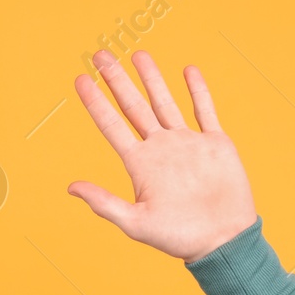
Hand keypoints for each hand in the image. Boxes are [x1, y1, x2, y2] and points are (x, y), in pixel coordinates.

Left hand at [67, 50, 258, 263]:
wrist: (223, 241)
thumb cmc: (178, 237)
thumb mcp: (135, 223)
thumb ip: (104, 203)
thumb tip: (71, 187)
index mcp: (139, 164)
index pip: (112, 125)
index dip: (96, 102)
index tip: (81, 80)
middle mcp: (160, 149)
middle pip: (134, 106)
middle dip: (117, 80)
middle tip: (101, 55)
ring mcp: (187, 143)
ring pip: (165, 102)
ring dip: (152, 79)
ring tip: (138, 54)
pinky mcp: (215, 143)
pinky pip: (204, 111)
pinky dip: (197, 90)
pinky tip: (187, 70)